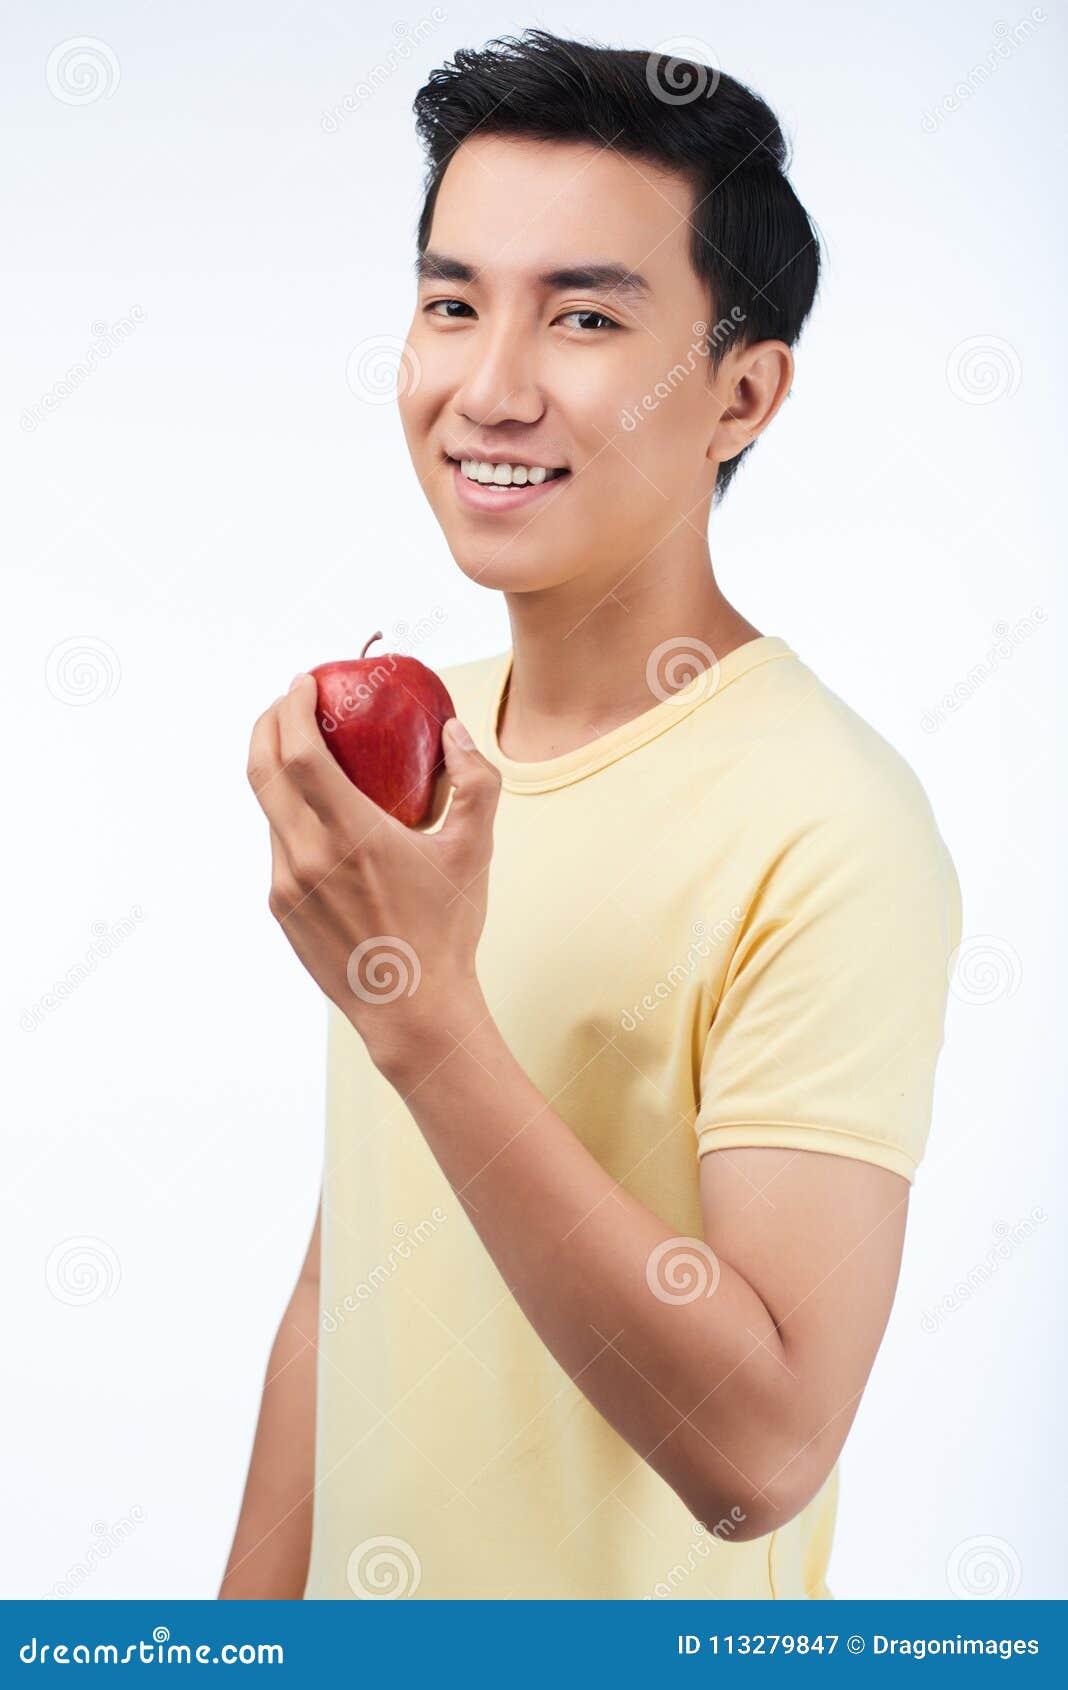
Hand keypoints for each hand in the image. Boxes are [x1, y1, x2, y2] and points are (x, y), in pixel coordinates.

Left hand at [246, 673, 500, 1078]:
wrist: (413, 1010)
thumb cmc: (447, 929)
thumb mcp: (473, 850)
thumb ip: (475, 782)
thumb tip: (456, 732)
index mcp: (350, 834)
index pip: (298, 752)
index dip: (291, 707)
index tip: (303, 681)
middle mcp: (306, 855)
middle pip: (261, 769)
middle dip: (267, 723)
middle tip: (288, 701)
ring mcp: (286, 883)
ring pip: (268, 809)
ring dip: (278, 770)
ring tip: (305, 754)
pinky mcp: (281, 907)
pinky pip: (278, 845)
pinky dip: (290, 816)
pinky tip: (320, 816)